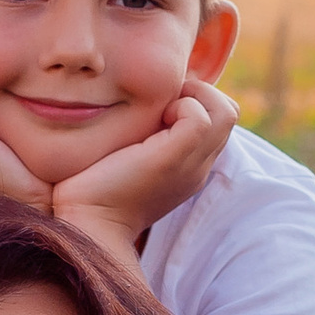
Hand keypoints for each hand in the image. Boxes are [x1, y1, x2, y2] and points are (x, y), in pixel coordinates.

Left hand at [49, 77, 237, 256]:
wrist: (87, 223)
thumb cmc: (93, 190)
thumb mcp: (126, 157)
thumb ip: (141, 137)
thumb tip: (142, 105)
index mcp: (188, 168)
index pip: (216, 122)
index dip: (196, 100)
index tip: (162, 101)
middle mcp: (197, 167)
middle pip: (227, 114)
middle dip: (199, 92)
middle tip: (164, 98)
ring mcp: (190, 165)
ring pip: (224, 112)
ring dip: (194, 95)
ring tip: (162, 107)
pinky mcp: (174, 160)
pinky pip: (201, 118)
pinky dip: (182, 104)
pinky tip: (155, 117)